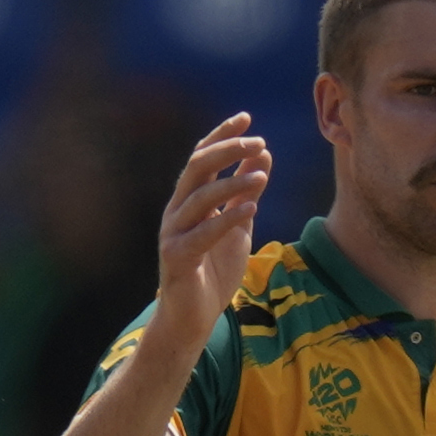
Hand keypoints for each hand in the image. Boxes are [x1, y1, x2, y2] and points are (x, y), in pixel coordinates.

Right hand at [155, 115, 271, 337]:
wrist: (192, 317)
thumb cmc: (212, 270)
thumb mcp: (237, 224)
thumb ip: (245, 192)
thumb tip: (261, 154)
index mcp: (188, 201)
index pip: (201, 158)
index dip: (221, 136)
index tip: (245, 118)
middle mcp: (176, 212)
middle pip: (196, 169)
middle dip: (225, 151)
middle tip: (256, 140)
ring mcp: (173, 234)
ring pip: (199, 198)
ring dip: (231, 183)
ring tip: (262, 176)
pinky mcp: (176, 259)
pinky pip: (202, 234)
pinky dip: (227, 218)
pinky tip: (251, 207)